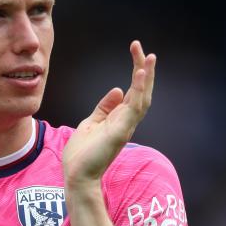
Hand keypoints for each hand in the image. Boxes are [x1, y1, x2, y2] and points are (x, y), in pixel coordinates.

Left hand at [62, 40, 154, 187]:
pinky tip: (140, 74)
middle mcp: (126, 122)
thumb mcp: (91, 123)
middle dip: (144, 70)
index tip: (135, 51)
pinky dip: (139, 90)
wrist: (76, 175)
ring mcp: (125, 126)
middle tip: (143, 49)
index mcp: (119, 119)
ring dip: (147, 77)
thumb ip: (104, 108)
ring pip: (143, 98)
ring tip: (149, 57)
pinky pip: (134, 108)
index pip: (133, 91)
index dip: (137, 72)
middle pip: (141, 92)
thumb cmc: (82, 154)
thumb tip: (117, 90)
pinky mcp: (121, 132)